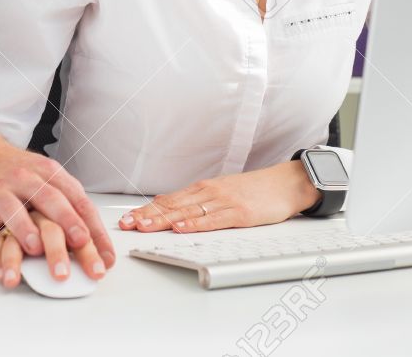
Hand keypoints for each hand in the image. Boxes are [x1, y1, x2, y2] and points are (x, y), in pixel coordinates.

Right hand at [0, 114, 114, 284]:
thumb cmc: (19, 172)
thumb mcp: (49, 176)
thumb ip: (72, 205)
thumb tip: (99, 245)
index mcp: (49, 172)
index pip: (78, 199)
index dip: (94, 227)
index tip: (105, 254)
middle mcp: (26, 180)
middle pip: (50, 200)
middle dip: (68, 224)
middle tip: (82, 245)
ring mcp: (0, 193)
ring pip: (13, 210)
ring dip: (26, 230)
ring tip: (36, 250)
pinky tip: (2, 270)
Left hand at [118, 162, 319, 233]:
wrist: (284, 184)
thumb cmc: (253, 191)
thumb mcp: (221, 191)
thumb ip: (196, 200)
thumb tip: (168, 207)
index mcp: (202, 189)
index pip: (167, 200)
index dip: (146, 210)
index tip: (127, 218)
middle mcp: (209, 193)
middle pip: (172, 205)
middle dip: (147, 215)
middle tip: (126, 224)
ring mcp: (223, 202)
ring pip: (187, 211)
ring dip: (163, 219)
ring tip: (144, 225)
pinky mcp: (239, 213)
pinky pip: (213, 220)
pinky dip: (195, 224)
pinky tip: (181, 228)